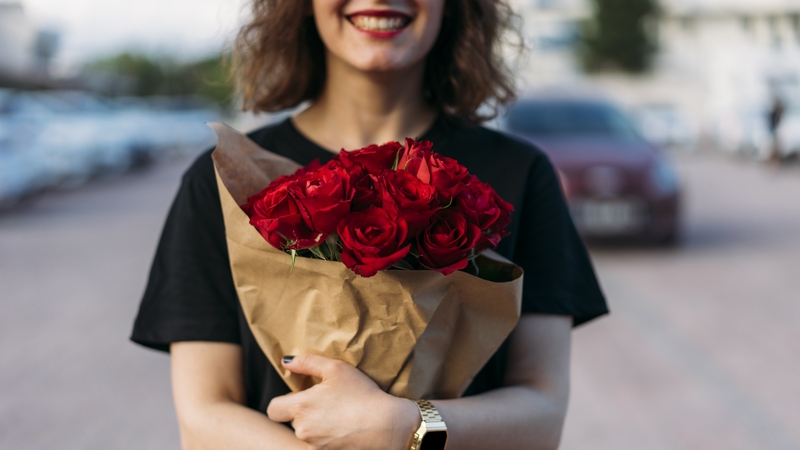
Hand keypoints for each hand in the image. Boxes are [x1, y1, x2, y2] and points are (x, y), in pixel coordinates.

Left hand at [267, 355, 420, 449]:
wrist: (387, 425)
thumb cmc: (362, 394)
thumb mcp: (336, 369)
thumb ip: (307, 362)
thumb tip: (286, 361)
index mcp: (301, 407)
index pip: (273, 409)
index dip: (282, 402)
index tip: (299, 397)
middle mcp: (303, 430)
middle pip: (292, 421)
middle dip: (303, 412)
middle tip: (326, 403)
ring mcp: (315, 445)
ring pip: (307, 433)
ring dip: (316, 425)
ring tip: (338, 415)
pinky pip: (319, 444)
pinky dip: (328, 437)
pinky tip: (344, 428)